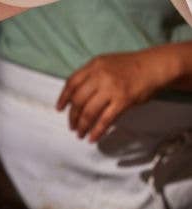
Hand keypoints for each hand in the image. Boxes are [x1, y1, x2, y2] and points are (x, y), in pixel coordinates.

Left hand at [57, 49, 175, 142]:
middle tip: (72, 127)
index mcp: (95, 65)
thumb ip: (91, 77)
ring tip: (80, 134)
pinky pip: (104, 120)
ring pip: (89, 112)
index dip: (63, 98)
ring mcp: (112, 88)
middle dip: (72, 117)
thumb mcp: (106, 64)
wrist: (154, 66)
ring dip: (82, 127)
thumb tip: (74, 98)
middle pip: (78, 101)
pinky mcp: (122, 101)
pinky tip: (92, 138)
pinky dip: (96, 132)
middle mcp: (101, 76)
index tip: (59, 109)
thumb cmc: (130, 67)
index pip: (72, 83)